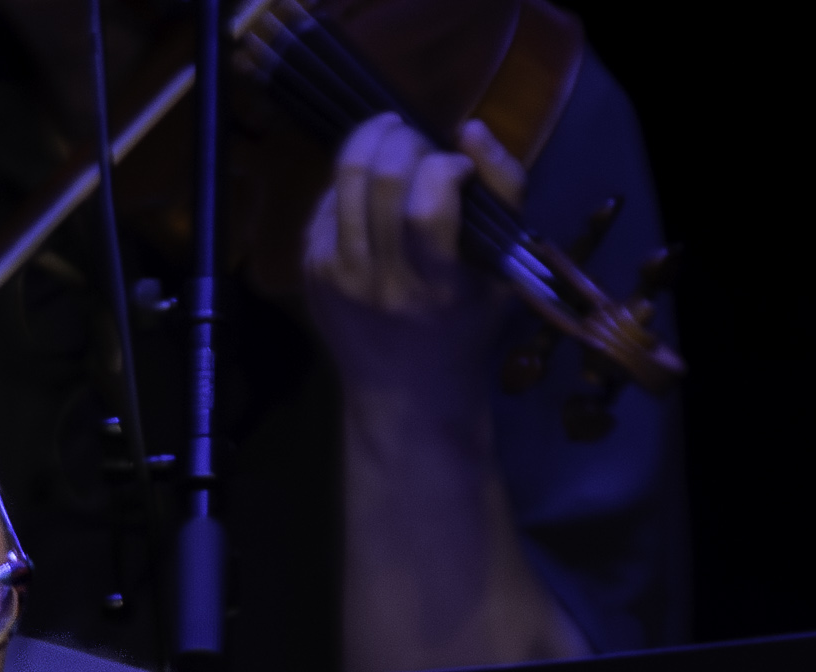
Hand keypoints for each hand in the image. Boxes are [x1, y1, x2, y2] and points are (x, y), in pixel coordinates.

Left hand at [301, 105, 513, 430]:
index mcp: (436, 290)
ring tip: (394, 140)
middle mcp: (381, 282)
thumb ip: (503, 198)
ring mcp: (339, 275)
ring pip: (347, 174)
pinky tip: (373, 194)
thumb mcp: (503, 277)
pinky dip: (353, 181)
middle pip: (382, 175)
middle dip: (406, 140)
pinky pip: (329, 198)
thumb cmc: (465, 332)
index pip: (426, 205)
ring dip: (374, 140)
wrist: (407, 398)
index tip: (458, 170)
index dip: (444, 167)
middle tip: (423, 146)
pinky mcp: (313, 267)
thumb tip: (471, 129)